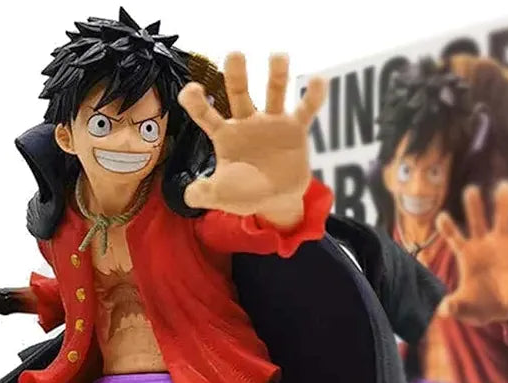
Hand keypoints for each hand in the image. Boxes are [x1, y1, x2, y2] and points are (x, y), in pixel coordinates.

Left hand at [178, 53, 325, 227]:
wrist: (275, 202)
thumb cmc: (245, 194)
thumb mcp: (220, 196)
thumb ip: (202, 194)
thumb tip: (188, 195)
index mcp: (225, 135)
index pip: (205, 114)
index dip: (196, 101)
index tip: (191, 91)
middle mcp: (247, 122)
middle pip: (238, 91)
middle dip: (236, 73)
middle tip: (234, 55)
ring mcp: (272, 123)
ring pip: (274, 91)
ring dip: (277, 73)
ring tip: (279, 56)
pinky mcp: (295, 129)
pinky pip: (306, 109)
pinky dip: (313, 96)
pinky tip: (319, 81)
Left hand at [435, 181, 507, 325]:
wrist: (501, 309)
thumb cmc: (478, 305)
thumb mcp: (462, 308)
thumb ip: (451, 307)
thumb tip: (444, 310)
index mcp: (466, 254)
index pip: (454, 237)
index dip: (448, 228)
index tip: (441, 217)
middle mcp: (483, 244)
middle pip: (476, 220)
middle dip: (474, 206)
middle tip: (471, 190)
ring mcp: (501, 244)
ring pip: (502, 219)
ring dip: (503, 203)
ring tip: (504, 186)